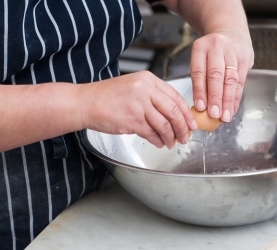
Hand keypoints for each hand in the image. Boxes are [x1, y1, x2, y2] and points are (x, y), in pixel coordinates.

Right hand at [78, 71, 196, 148]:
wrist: (85, 102)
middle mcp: (145, 90)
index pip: (176, 96)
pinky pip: (152, 134)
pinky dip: (158, 141)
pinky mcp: (132, 120)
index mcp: (148, 80)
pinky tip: (159, 143)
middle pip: (174, 111)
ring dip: (171, 137)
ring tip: (172, 143)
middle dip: (183, 127)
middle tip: (186, 137)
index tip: (191, 123)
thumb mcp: (133, 86)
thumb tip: (173, 113)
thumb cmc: (107, 97)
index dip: (187, 113)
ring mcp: (139, 105)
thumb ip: (152, 96)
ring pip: (165, 125)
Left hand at [190, 28, 253, 121]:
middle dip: (216, 97)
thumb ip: (199, 79)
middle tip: (214, 114)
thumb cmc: (211, 52)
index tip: (200, 107)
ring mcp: (233, 52)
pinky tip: (232, 110)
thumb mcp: (200, 59)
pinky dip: (236, 98)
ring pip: (231, 79)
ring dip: (228, 101)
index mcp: (201, 47)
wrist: (231, 32)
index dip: (200, 91)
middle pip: (216, 75)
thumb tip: (200, 107)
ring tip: (225, 116)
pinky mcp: (245, 59)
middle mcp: (217, 47)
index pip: (199, 71)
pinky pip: (240, 82)